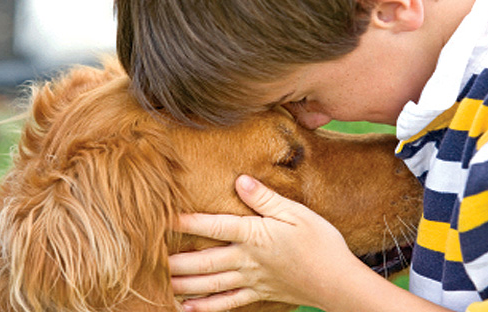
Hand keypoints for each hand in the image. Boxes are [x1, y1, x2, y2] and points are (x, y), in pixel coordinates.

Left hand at [169, 175, 359, 311]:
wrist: (338, 280)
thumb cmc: (321, 243)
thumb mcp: (296, 213)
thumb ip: (266, 198)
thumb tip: (239, 180)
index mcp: (255, 234)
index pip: (214, 225)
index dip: (187, 220)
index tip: (162, 216)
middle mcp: (247, 259)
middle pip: (204, 261)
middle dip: (175, 261)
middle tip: (149, 259)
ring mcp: (251, 279)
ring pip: (210, 284)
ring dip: (183, 284)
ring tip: (160, 283)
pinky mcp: (259, 293)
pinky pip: (228, 303)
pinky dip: (206, 307)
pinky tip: (187, 308)